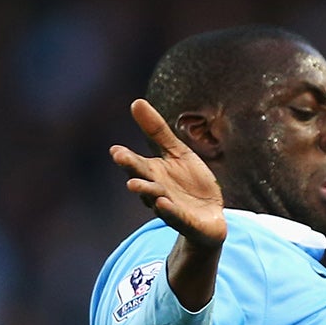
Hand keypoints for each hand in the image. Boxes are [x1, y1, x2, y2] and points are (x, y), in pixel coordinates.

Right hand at [110, 99, 226, 250]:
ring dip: (146, 191)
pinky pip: (177, 217)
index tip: (115, 149)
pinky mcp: (187, 223)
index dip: (126, 157)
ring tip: (134, 184)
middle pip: (143, 179)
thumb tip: (136, 102)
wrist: (210, 216)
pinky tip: (162, 203)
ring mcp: (170, 208)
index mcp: (153, 173)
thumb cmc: (190, 182)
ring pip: (156, 199)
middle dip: (132, 170)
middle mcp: (157, 191)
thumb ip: (157, 131)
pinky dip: (169, 211)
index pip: (136, 163)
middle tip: (120, 158)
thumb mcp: (177, 153)